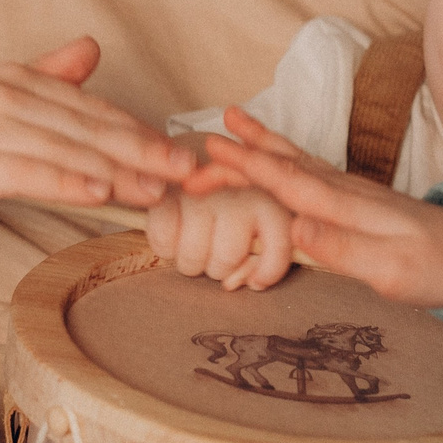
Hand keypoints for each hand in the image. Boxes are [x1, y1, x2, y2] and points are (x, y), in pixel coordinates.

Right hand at [0, 38, 192, 227]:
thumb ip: (40, 77)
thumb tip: (90, 49)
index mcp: (12, 80)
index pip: (91, 108)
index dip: (141, 131)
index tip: (182, 154)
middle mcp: (3, 95)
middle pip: (90, 126)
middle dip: (147, 150)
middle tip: (195, 173)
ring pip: (68, 149)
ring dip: (121, 171)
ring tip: (163, 190)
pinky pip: (27, 172)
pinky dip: (68, 181)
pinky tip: (101, 194)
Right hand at [145, 181, 296, 290]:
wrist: (191, 158)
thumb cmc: (228, 202)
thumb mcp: (257, 225)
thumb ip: (261, 257)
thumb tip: (244, 283)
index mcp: (269, 199)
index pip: (278, 243)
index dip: (269, 271)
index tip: (257, 282)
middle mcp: (236, 192)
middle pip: (226, 259)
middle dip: (216, 266)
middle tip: (213, 251)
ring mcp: (200, 191)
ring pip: (193, 258)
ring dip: (189, 261)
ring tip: (191, 244)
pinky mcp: (166, 192)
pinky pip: (163, 242)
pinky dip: (165, 248)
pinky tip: (172, 234)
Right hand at [202, 109, 442, 306]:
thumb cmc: (435, 269)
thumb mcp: (389, 270)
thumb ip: (341, 249)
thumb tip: (296, 225)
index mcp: (346, 208)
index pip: (287, 182)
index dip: (248, 165)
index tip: (212, 150)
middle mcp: (346, 191)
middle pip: (285, 164)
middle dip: (243, 151)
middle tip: (202, 141)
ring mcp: (353, 191)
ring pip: (297, 160)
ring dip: (263, 142)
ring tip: (233, 121)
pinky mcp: (358, 199)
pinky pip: (310, 169)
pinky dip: (285, 155)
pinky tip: (278, 153)